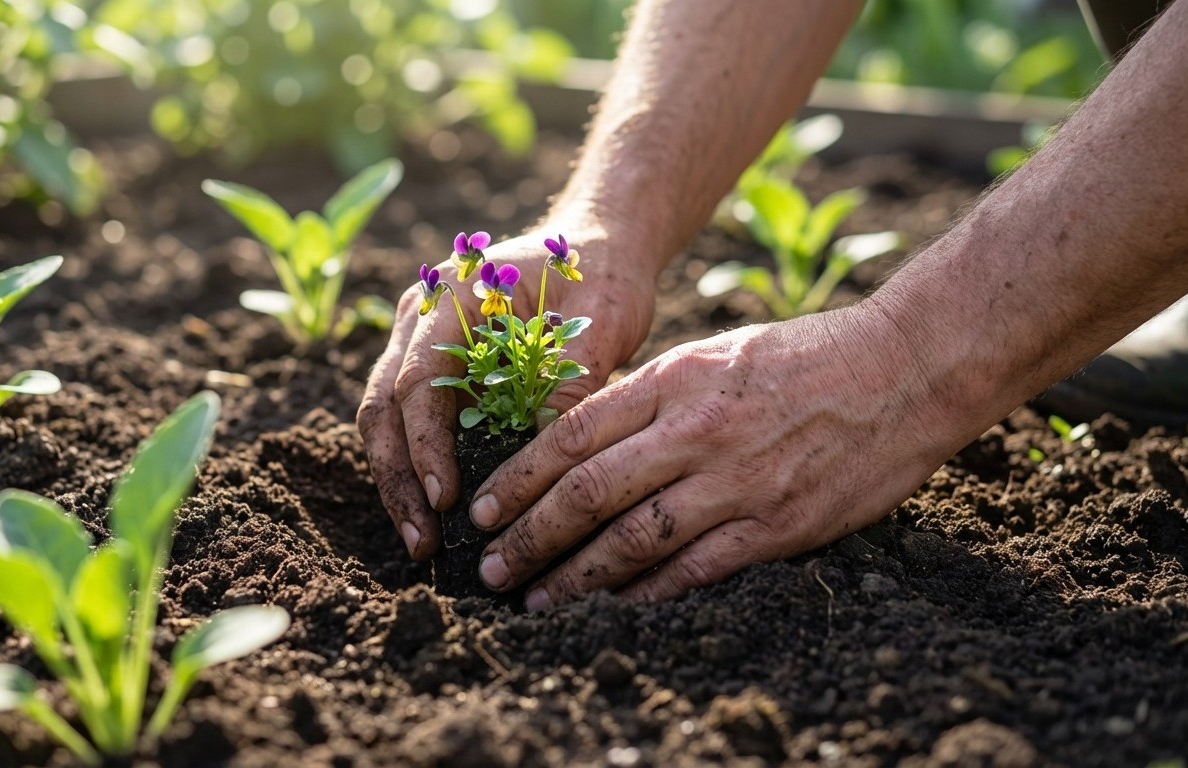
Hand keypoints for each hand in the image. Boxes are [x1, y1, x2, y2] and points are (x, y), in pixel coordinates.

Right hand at [357, 220, 657, 559]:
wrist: (601, 247)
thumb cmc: (601, 275)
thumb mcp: (599, 321)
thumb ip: (569, 379)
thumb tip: (544, 455)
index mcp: (448, 298)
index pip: (417, 379)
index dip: (426, 443)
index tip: (446, 498)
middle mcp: (420, 322)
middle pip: (384, 408)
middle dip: (398, 479)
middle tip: (421, 540)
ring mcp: (422, 349)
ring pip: (388, 423)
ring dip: (402, 484)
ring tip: (423, 542)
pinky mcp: (439, 377)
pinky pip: (415, 428)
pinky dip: (421, 472)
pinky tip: (440, 519)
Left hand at [470, 306, 972, 606]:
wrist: (905, 368)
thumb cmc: (805, 355)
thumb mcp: (714, 354)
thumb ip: (650, 397)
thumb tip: (582, 439)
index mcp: (674, 381)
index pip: (572, 434)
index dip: (517, 479)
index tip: (482, 509)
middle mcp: (696, 432)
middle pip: (588, 493)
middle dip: (529, 537)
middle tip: (491, 569)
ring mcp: (736, 482)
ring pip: (633, 540)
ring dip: (576, 577)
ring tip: (537, 601)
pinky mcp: (776, 525)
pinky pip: (695, 569)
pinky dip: (648, 594)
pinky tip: (615, 609)